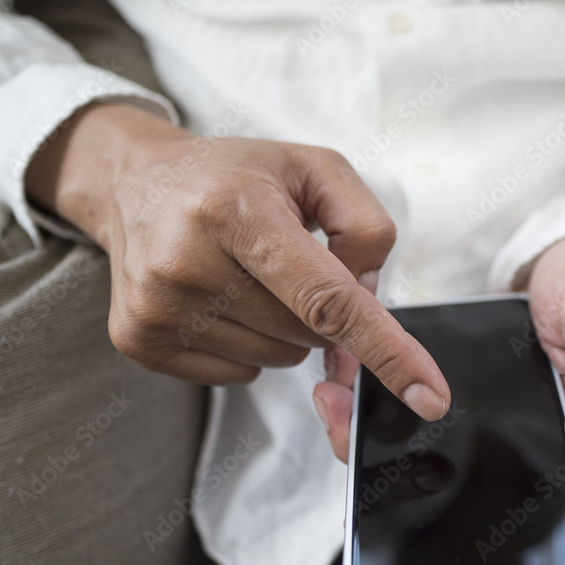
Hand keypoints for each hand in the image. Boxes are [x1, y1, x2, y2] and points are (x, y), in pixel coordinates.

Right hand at [25, 103, 449, 421]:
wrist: (135, 183)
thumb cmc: (236, 176)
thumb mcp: (315, 168)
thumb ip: (366, 226)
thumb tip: (369, 298)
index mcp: (237, 210)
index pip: (326, 299)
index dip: (386, 350)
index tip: (429, 397)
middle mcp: (187, 261)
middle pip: (308, 334)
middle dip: (319, 309)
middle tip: (285, 264)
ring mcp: (158, 307)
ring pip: (277, 359)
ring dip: (284, 327)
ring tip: (246, 273)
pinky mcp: (139, 340)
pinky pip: (240, 374)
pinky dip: (249, 344)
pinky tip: (220, 298)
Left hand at [317, 234, 564, 501]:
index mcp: (548, 429)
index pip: (494, 480)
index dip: (439, 488)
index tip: (382, 474)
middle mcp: (506, 418)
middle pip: (441, 454)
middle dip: (384, 448)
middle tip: (340, 423)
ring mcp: (477, 393)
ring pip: (416, 422)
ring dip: (372, 412)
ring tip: (332, 394)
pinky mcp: (457, 365)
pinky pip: (411, 380)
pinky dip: (378, 375)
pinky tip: (347, 367)